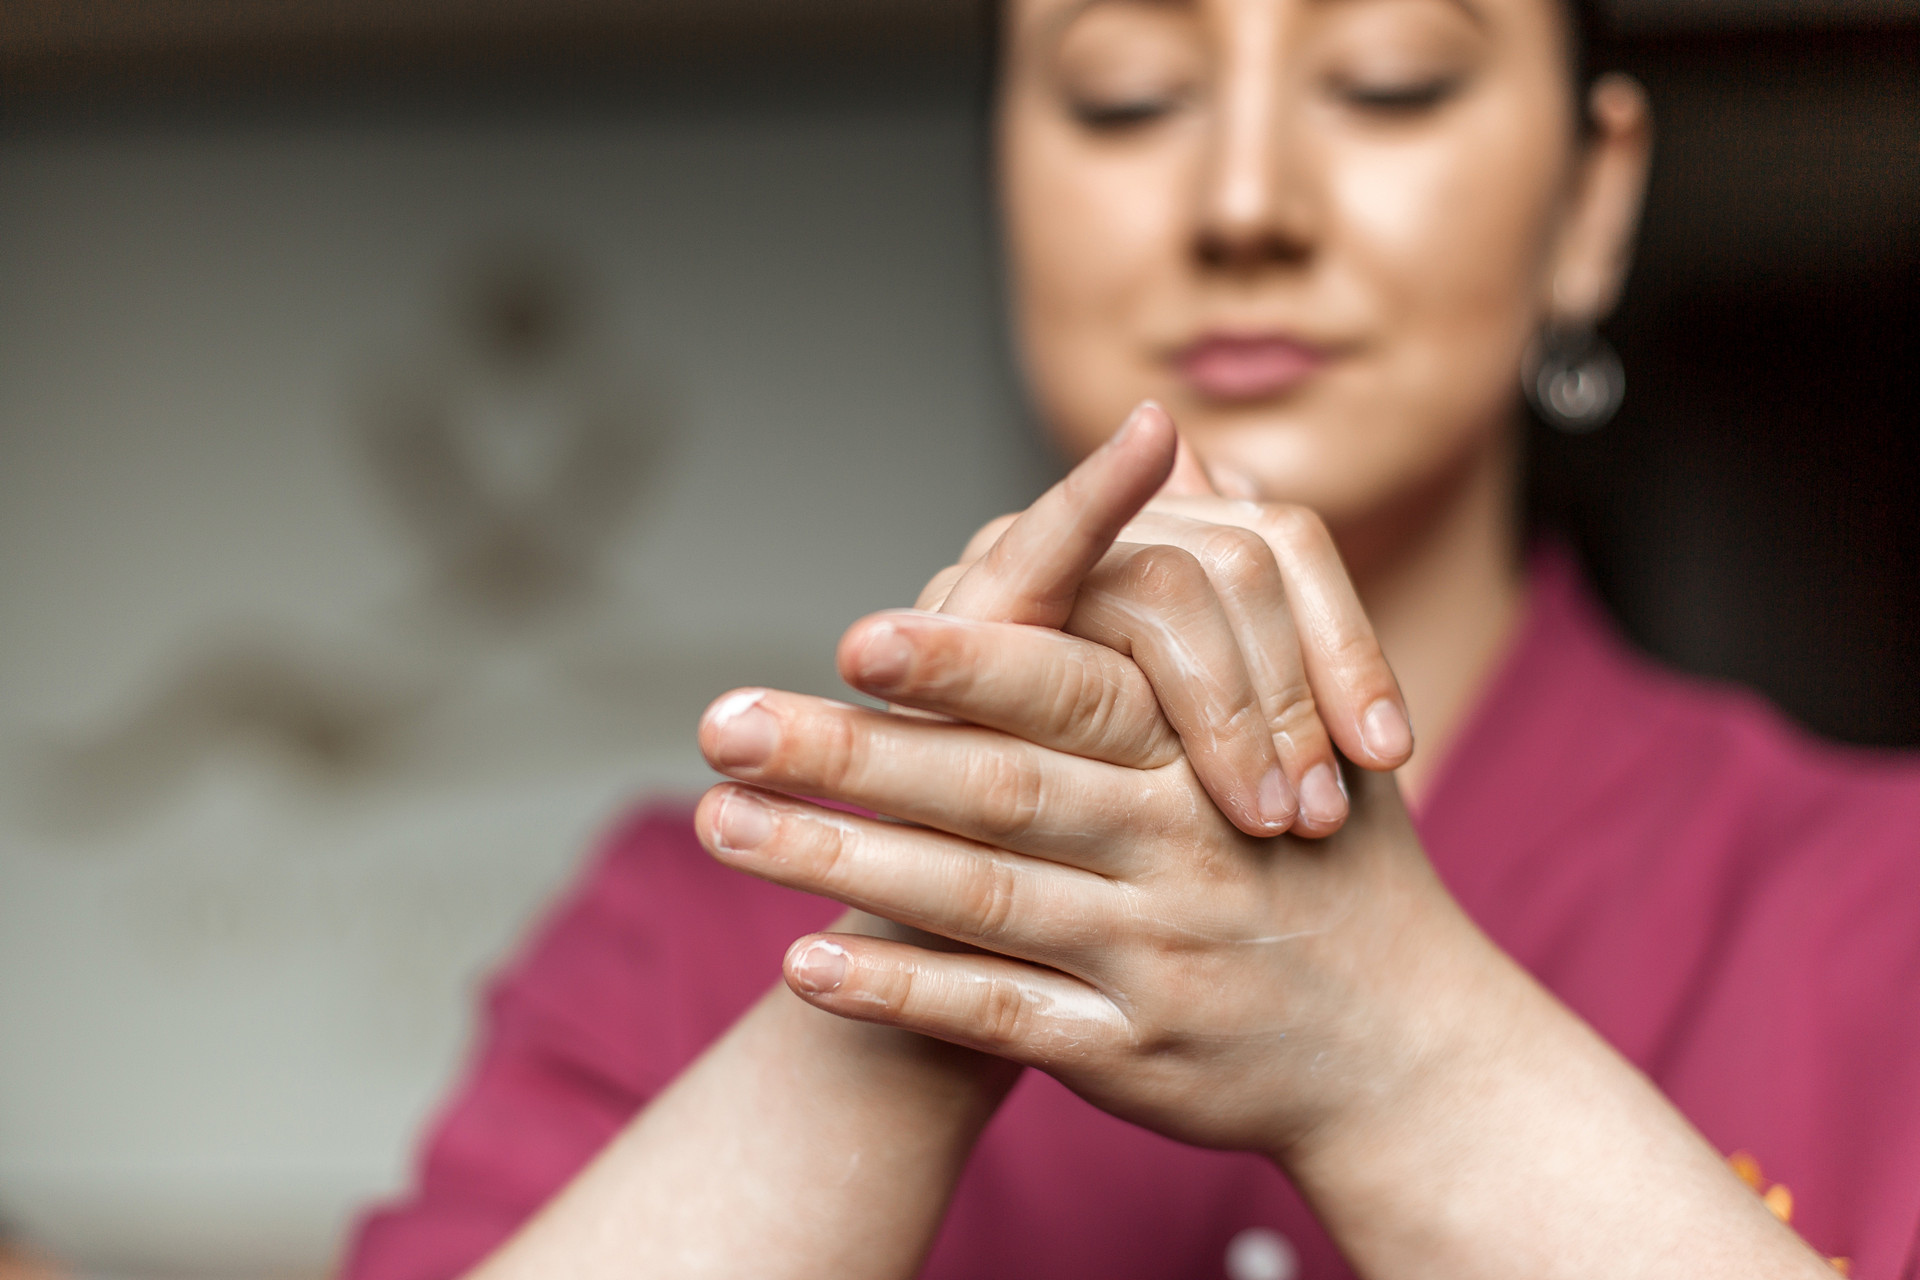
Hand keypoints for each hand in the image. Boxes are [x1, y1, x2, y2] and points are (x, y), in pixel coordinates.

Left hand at [696, 405, 1833, 1278]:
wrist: (1403, 1041)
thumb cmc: (1329, 858)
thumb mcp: (1299, 714)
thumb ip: (1215, 593)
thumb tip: (1174, 443)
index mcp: (1203, 758)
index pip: (1074, 691)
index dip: (969, 661)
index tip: (856, 636)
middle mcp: (1179, 848)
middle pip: (994, 790)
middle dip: (853, 753)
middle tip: (724, 724)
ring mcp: (1155, 955)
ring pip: (975, 901)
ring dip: (836, 862)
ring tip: (716, 825)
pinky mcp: (1130, 1051)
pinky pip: (997, 1017)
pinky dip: (897, 992)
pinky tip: (798, 967)